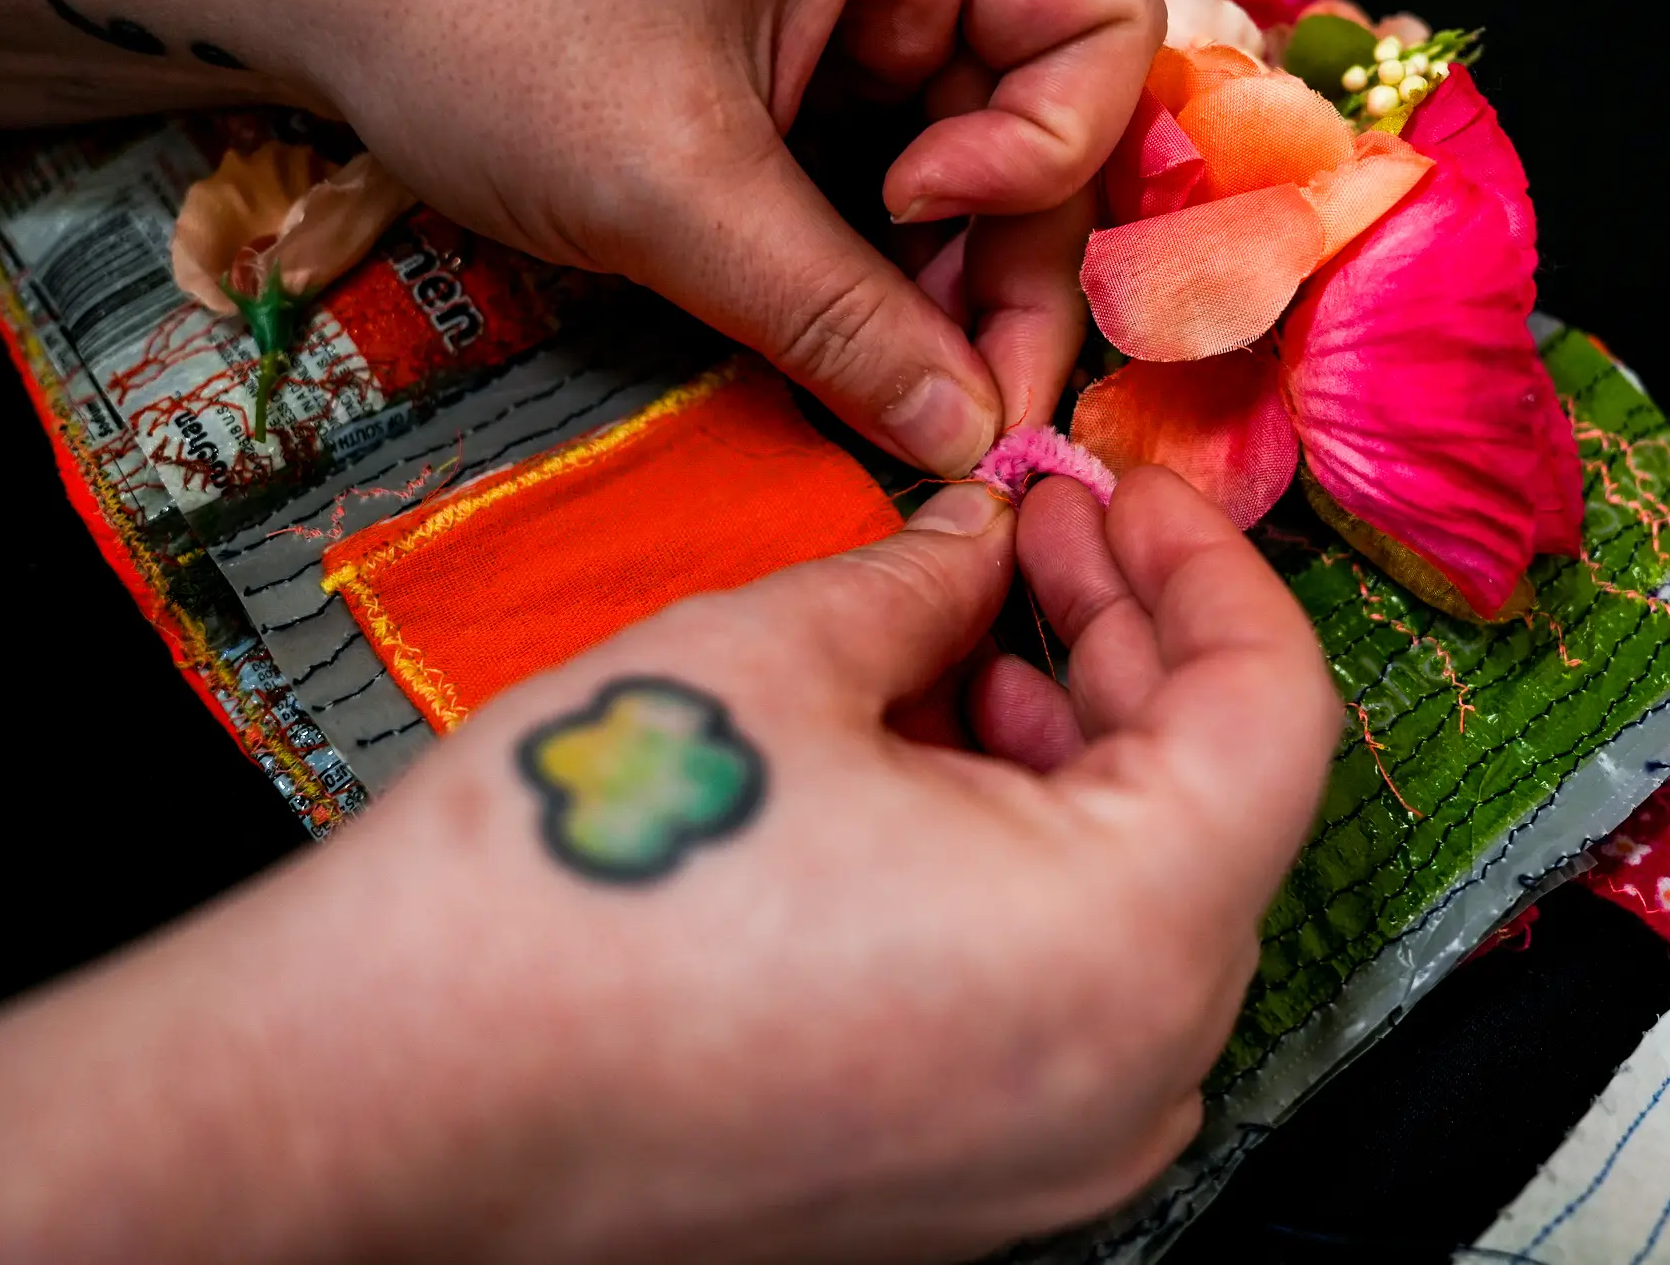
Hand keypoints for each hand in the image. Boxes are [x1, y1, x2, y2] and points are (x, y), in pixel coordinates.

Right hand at [0, 472, 1339, 1264]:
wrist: (394, 1094)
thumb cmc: (576, 890)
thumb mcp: (777, 657)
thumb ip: (927, 578)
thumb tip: (981, 540)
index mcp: (1123, 939)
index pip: (1275, 710)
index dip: (1207, 563)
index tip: (1120, 490)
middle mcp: (1126, 1076)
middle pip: (1215, 806)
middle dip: (1126, 641)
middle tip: (1030, 531)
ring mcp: (1051, 1151)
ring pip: (1140, 900)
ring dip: (1071, 744)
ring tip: (959, 632)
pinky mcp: (969, 1179)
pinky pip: (1064, 990)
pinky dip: (1026, 860)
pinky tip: (920, 759)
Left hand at [259, 0, 1161, 473]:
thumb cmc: (479, 24)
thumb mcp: (669, 191)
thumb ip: (835, 320)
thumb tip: (966, 442)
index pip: (1100, 14)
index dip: (1054, 147)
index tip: (921, 218)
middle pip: (1043, 101)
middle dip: (1004, 258)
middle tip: (954, 410)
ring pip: (966, 148)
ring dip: (938, 275)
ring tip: (879, 383)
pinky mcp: (793, 49)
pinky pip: (884, 154)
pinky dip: (870, 252)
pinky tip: (832, 331)